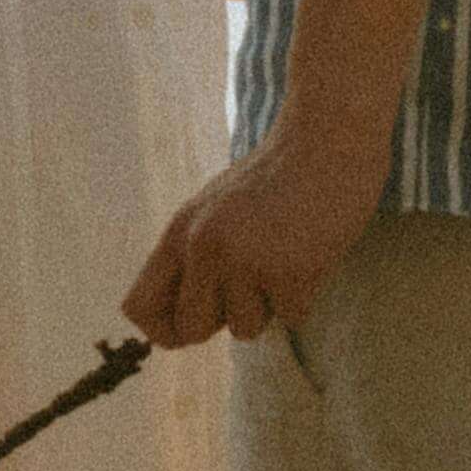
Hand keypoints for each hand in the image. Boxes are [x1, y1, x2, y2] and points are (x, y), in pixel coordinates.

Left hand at [126, 120, 388, 349]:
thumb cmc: (277, 179)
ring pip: (245, 330)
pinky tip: (309, 255)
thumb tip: (180, 330)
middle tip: (252, 280)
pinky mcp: (291, 273)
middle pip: (191, 329)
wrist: (331, 139)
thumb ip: (194, 257)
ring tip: (283, 257)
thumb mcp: (215, 210)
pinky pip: (291, 320)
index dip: (162, 329)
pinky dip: (303, 298)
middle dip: (222, 319)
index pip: (139, 307)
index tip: (188, 327)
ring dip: (268, 306)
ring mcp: (246, 261)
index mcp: (179, 231)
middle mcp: (204, 247)